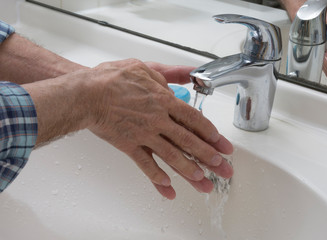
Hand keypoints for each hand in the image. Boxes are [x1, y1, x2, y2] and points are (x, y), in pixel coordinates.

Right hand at [89, 59, 233, 199]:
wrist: (86, 94)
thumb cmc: (111, 79)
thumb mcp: (143, 68)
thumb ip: (164, 77)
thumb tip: (177, 84)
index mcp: (163, 100)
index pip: (194, 119)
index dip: (210, 133)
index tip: (221, 143)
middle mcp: (157, 120)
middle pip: (188, 140)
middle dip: (208, 155)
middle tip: (222, 168)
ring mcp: (143, 135)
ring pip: (171, 156)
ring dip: (188, 170)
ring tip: (202, 181)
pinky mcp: (128, 146)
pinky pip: (145, 164)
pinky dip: (156, 177)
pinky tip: (167, 188)